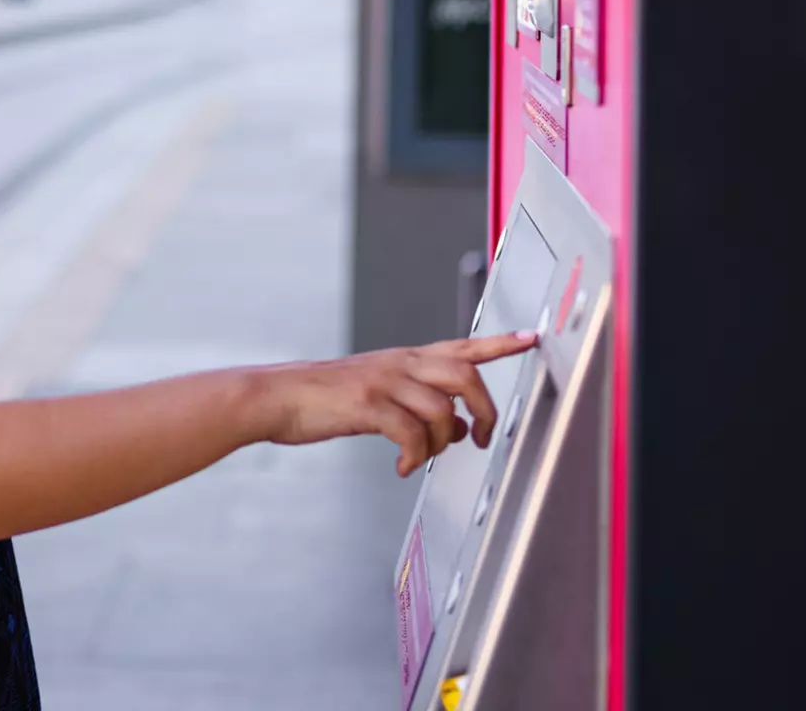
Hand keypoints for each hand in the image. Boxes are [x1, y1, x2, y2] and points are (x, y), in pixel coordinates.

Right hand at [261, 331, 538, 475]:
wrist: (274, 396)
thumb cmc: (321, 397)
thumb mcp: (375, 394)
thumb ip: (417, 405)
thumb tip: (457, 430)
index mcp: (403, 359)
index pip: (462, 345)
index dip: (500, 343)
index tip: (531, 338)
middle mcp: (399, 364)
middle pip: (465, 374)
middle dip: (484, 411)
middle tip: (481, 439)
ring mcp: (383, 382)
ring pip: (443, 409)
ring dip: (443, 443)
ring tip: (425, 457)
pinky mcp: (367, 405)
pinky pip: (411, 434)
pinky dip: (415, 457)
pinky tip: (401, 466)